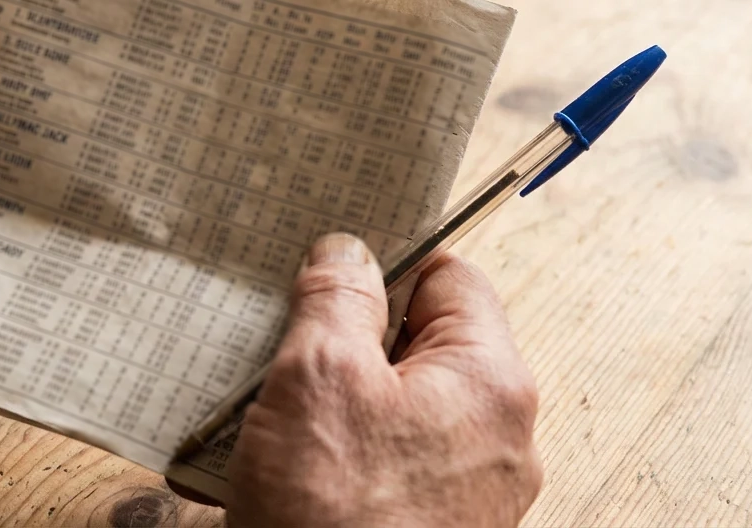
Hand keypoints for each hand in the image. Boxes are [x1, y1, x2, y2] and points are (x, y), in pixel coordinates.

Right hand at [226, 233, 541, 527]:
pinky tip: (268, 458)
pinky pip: (376, 461)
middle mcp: (492, 436)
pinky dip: (325, 450)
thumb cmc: (332, 515)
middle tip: (281, 329)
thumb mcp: (318, 375)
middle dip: (343, 334)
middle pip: (417, 345)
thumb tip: (350, 250)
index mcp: (488, 381)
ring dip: (324, 395)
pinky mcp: (422, 524)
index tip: (332, 259)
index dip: (389, 260)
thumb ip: (338, 298)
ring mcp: (460, 489)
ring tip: (259, 400)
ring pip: (388, 405)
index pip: (453, 279)